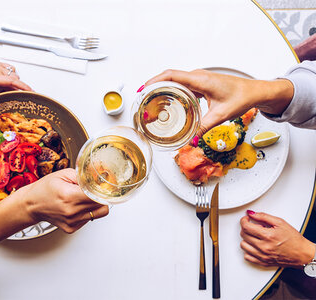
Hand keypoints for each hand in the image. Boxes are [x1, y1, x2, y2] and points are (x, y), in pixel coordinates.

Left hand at [0, 53, 31, 106]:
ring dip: (15, 81)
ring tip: (10, 90)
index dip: (23, 87)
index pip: (12, 81)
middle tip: (18, 96)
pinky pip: (9, 68)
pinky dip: (12, 74)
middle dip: (19, 87)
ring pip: (13, 73)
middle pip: (15, 78)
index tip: (31, 92)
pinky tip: (7, 80)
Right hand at [20, 168, 108, 232]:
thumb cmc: (44, 188)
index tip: (102, 186)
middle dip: (101, 196)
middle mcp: (72, 212)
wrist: (31, 205)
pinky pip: (89, 219)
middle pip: (102, 206)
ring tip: (82, 198)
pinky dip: (87, 211)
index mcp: (69, 196)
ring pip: (99, 214)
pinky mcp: (72, 228)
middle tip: (93, 190)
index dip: (103, 190)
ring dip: (95, 205)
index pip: (98, 196)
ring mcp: (72, 222)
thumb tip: (99, 177)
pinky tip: (76, 206)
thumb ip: (83, 176)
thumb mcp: (63, 174)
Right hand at [145, 69, 293, 135]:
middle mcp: (198, 76)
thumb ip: (204, 128)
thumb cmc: (241, 97)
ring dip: (162, 88)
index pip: (171, 75)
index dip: (155, 81)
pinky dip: (172, 91)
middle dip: (154, 86)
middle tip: (143, 99)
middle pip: (169, 77)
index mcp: (200, 80)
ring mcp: (199, 79)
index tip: (143, 88)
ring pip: (175, 80)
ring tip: (151, 101)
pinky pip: (182, 85)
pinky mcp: (201, 84)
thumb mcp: (221, 115)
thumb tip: (190, 140)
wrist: (254, 91)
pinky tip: (169, 102)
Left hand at [240, 210, 315, 267]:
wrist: (302, 254)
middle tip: (254, 226)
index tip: (246, 219)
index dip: (244, 220)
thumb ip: (263, 216)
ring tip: (255, 236)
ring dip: (247, 239)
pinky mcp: (263, 262)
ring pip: (243, 245)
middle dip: (246, 228)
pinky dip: (248, 250)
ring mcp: (263, 256)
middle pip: (243, 235)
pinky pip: (247, 257)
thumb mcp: (280, 222)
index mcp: (268, 236)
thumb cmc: (294, 239)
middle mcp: (264, 247)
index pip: (246, 226)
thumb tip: (251, 213)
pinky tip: (254, 246)